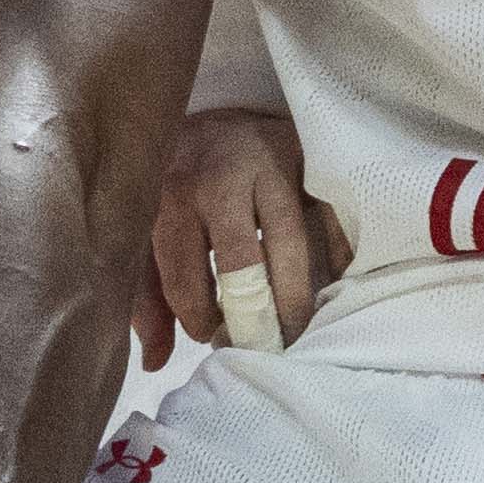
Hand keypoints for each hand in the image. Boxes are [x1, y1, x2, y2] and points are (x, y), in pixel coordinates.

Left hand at [142, 107, 342, 366]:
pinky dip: (336, 262)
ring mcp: (274, 166)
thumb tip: (154, 362)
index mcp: (173, 193)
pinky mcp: (312, 162)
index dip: (200, 319)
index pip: (185, 275)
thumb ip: (147, 298)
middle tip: (263, 348)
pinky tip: (328, 288)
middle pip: (244, 264)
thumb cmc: (180, 191)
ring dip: (298, 300)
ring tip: (297, 332)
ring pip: (294, 246)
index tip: (212, 335)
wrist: (217, 120)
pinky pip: (333, 223)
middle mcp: (223, 176)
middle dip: (255, 319)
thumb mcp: (149, 237)